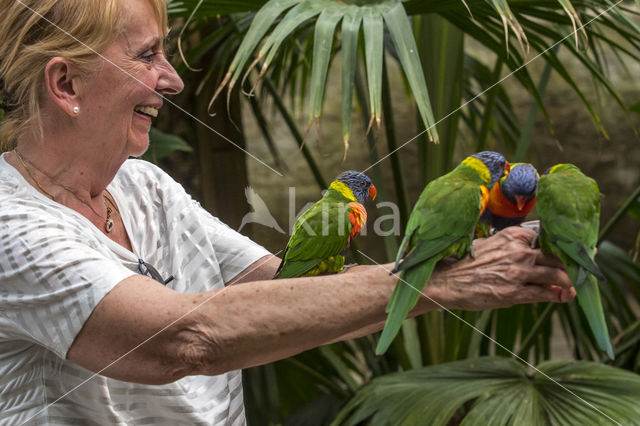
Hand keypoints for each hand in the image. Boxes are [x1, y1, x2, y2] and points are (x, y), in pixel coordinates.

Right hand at [426, 226, 574, 310]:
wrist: (446, 281)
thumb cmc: (467, 263)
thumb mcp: (491, 245)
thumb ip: (515, 247)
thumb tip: (538, 254)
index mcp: (513, 235)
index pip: (549, 236)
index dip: (563, 245)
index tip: (574, 250)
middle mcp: (518, 251)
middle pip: (558, 256)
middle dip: (572, 264)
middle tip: (580, 271)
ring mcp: (518, 272)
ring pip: (558, 275)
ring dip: (569, 282)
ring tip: (572, 287)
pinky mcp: (514, 293)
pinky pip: (545, 293)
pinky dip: (557, 296)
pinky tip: (562, 297)